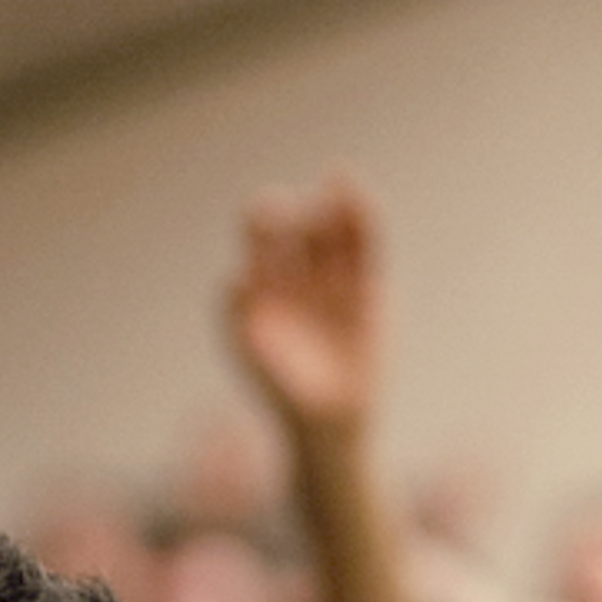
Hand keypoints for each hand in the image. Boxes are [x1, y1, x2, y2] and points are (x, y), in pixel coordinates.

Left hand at [225, 177, 384, 443]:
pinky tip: (360, 199)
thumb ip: (239, 320)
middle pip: (299, 227)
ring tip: (339, 180)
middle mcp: (298, 272)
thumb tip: (233, 278)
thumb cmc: (282, 391)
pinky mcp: (368, 289)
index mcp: (265, 280)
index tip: (268, 215)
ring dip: (336, 206)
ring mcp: (334, 280)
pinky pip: (368, 251)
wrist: (329, 421)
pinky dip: (366, 224)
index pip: (261, 237)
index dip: (263, 220)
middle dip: (300, 212)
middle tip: (300, 207)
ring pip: (335, 233)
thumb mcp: (254, 359)